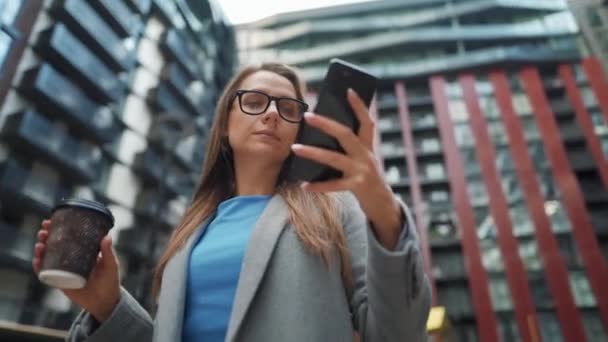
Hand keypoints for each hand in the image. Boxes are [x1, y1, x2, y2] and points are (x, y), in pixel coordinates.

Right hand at [33, 220, 120, 322]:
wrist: (105, 302)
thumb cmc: (110, 281)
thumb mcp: (111, 265)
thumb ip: (108, 252)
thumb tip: (107, 236)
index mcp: (82, 250)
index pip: (67, 236)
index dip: (58, 227)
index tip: (52, 220)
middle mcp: (71, 258)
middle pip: (54, 244)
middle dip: (46, 236)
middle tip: (43, 230)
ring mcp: (63, 269)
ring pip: (47, 257)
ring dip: (40, 249)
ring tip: (40, 244)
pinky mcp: (59, 282)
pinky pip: (45, 273)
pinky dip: (39, 267)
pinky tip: (37, 260)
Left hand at [290, 89, 401, 248]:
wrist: (383, 203)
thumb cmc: (366, 177)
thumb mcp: (363, 159)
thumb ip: (351, 147)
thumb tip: (325, 133)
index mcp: (368, 146)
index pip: (366, 121)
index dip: (359, 106)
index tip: (348, 90)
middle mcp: (366, 155)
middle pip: (345, 134)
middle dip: (326, 124)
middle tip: (308, 116)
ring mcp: (362, 171)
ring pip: (334, 158)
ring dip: (313, 153)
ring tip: (295, 148)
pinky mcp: (357, 187)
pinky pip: (333, 185)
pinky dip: (318, 186)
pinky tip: (304, 185)